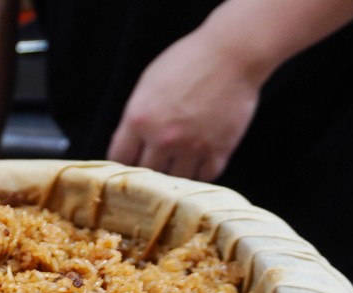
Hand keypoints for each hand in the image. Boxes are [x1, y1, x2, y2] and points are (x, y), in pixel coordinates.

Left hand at [107, 30, 262, 181]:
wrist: (233, 53)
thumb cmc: (189, 61)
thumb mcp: (148, 84)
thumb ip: (136, 117)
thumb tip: (130, 145)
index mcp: (139, 119)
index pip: (119, 158)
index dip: (125, 160)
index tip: (131, 161)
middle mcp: (162, 138)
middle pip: (146, 174)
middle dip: (150, 167)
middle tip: (157, 161)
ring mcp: (191, 147)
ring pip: (175, 180)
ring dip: (175, 172)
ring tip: (179, 160)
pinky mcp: (218, 151)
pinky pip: (204, 176)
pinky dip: (200, 171)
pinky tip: (199, 160)